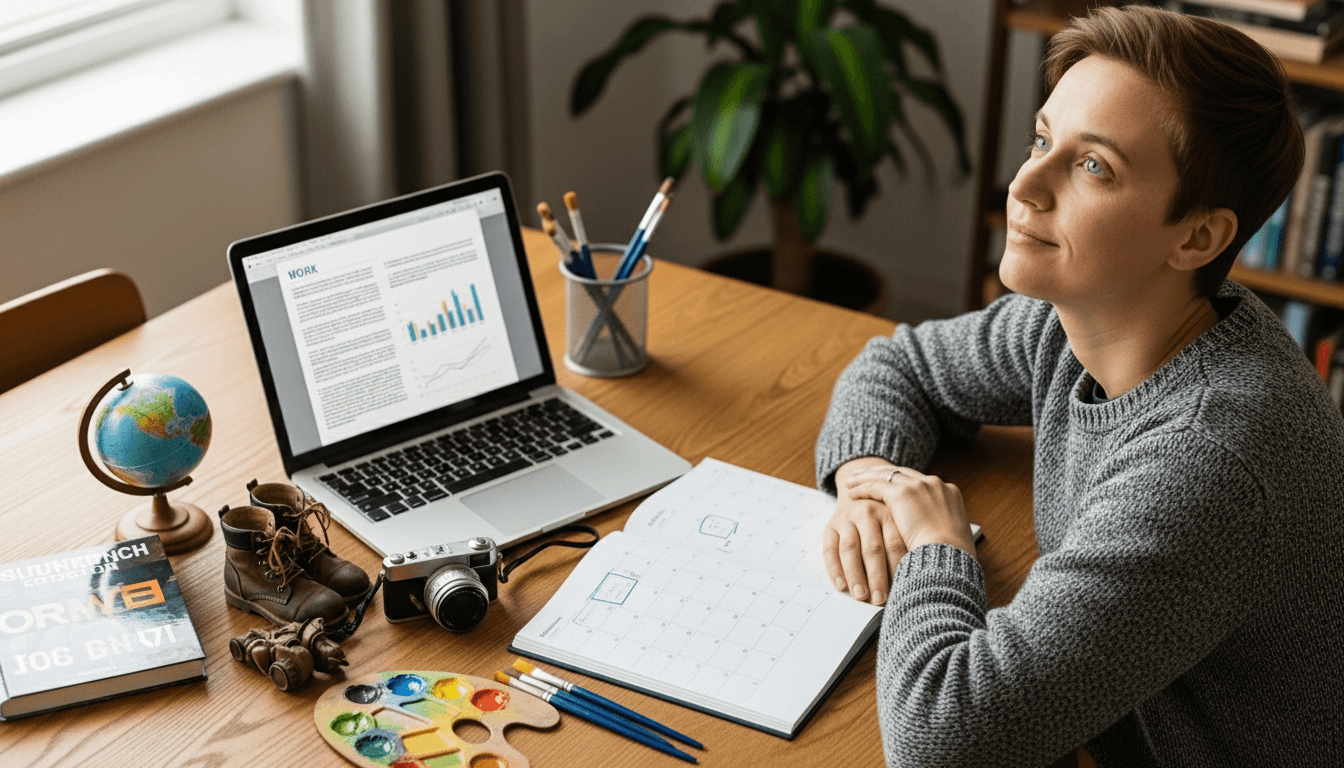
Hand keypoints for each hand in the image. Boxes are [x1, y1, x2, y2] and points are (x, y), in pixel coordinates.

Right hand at [822, 458, 909, 605]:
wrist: (861, 491)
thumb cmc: (889, 517)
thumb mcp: (902, 521)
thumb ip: (910, 541)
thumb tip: (922, 577)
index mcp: (890, 512)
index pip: (895, 545)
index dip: (898, 570)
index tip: (902, 592)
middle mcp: (867, 512)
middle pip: (873, 548)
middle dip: (877, 577)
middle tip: (880, 600)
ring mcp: (847, 518)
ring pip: (850, 549)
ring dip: (855, 575)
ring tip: (861, 597)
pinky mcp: (830, 526)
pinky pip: (829, 549)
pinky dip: (835, 569)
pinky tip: (842, 586)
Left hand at [844, 465, 975, 557]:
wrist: (948, 555)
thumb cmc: (950, 556)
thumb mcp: (950, 537)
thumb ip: (939, 528)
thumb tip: (933, 536)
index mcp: (949, 493)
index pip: (920, 482)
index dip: (902, 483)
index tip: (890, 485)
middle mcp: (934, 484)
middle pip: (902, 473)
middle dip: (882, 473)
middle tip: (865, 475)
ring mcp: (918, 486)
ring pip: (885, 475)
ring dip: (866, 477)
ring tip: (851, 482)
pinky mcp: (902, 493)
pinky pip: (875, 486)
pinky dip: (862, 488)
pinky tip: (851, 494)